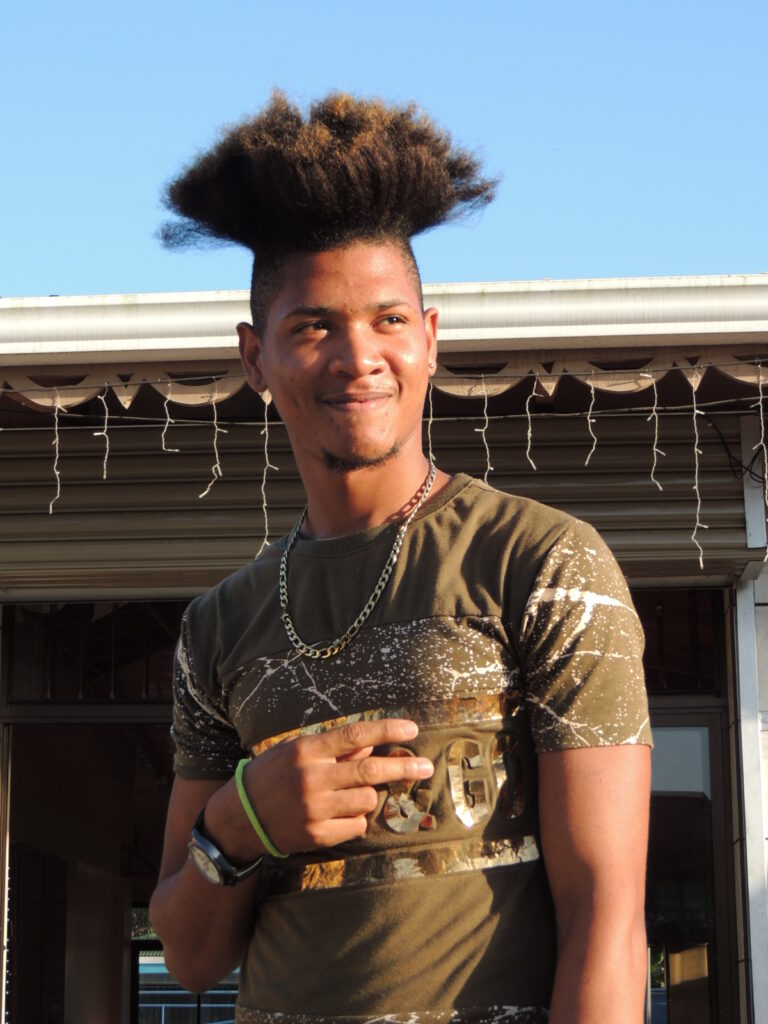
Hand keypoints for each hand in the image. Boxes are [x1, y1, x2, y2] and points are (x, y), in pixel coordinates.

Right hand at [242, 718, 432, 853]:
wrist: (240, 818)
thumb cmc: (273, 775)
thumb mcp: (297, 751)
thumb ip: (334, 748)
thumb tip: (370, 744)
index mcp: (306, 751)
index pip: (355, 735)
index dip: (387, 731)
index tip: (412, 730)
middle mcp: (311, 778)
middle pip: (369, 771)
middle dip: (403, 767)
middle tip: (426, 766)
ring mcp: (314, 809)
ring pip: (366, 800)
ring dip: (367, 795)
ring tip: (346, 794)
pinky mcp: (317, 836)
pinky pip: (357, 826)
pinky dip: (356, 819)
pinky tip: (337, 814)